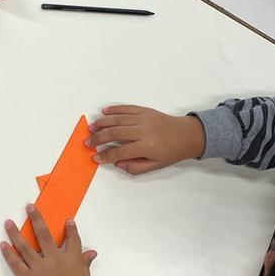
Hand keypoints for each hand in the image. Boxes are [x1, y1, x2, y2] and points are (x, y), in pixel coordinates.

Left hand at [1, 205, 95, 275]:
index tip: (67, 221)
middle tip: (29, 207)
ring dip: (15, 233)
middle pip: (44, 234)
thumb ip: (84, 264)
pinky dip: (8, 254)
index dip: (70, 229)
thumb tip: (91, 253)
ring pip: (25, 246)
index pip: (72, 239)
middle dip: (36, 219)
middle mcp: (55, 259)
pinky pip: (16, 264)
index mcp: (73, 260)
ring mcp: (40, 268)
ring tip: (8, 222)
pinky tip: (3, 245)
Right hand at [86, 106, 204, 174]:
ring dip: (102, 123)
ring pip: (117, 119)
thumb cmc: (171, 152)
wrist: (187, 135)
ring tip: (91, 128)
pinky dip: (114, 110)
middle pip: (115, 133)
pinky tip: (104, 113)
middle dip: (98, 138)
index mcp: (146, 146)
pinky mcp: (144, 111)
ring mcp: (143, 119)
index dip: (106, 156)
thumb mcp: (155, 166)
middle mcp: (143, 131)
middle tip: (87, 142)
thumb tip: (117, 163)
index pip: (120, 151)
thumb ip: (135, 167)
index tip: (95, 157)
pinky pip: (126, 108)